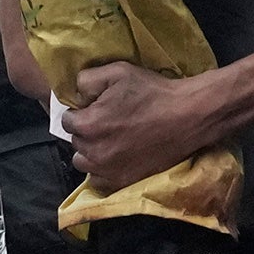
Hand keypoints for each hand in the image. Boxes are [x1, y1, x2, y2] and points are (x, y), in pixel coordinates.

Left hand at [59, 57, 208, 192]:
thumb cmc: (152, 93)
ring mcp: (108, 170)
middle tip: (106, 122)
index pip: (66, 121)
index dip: (80, 112)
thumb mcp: (117, 72)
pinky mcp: (123, 181)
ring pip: (84, 162)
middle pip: (75, 142)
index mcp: (88, 125)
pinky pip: (99, 180)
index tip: (94, 109)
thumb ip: (86, 80)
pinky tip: (116, 157)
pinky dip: (103, 170)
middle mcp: (93, 152)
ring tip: (109, 141)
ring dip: (91, 152)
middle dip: (86, 132)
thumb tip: (77, 94)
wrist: (187, 116)